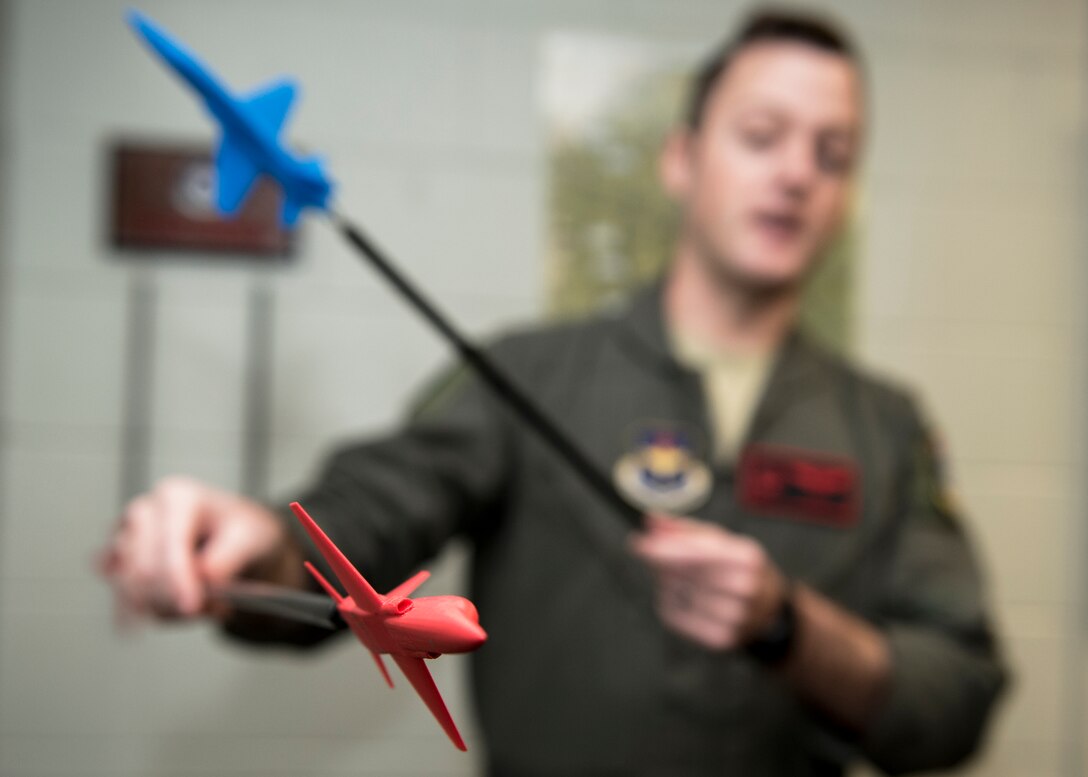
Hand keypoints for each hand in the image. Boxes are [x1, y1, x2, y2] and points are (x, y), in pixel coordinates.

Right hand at [99, 476, 301, 620]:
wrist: (236, 540)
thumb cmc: (242, 531)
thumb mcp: (252, 538)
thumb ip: (228, 557)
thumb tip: (204, 577)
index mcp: (177, 497)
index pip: (170, 545)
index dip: (178, 579)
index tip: (192, 606)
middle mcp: (144, 512)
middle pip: (144, 570)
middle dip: (177, 598)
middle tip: (216, 606)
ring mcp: (125, 537)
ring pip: (132, 589)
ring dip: (169, 608)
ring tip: (207, 604)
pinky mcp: (117, 563)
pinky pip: (126, 600)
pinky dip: (155, 611)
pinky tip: (181, 607)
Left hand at [630, 512, 787, 650]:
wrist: (770, 611)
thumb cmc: (741, 569)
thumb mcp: (723, 540)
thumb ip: (684, 529)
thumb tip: (650, 520)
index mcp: (746, 557)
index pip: (696, 552)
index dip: (663, 548)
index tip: (638, 543)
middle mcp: (743, 588)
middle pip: (683, 573)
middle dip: (661, 563)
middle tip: (655, 555)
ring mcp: (733, 617)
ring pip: (674, 594)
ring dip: (665, 583)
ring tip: (680, 578)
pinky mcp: (720, 639)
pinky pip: (675, 617)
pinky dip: (669, 603)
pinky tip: (682, 596)